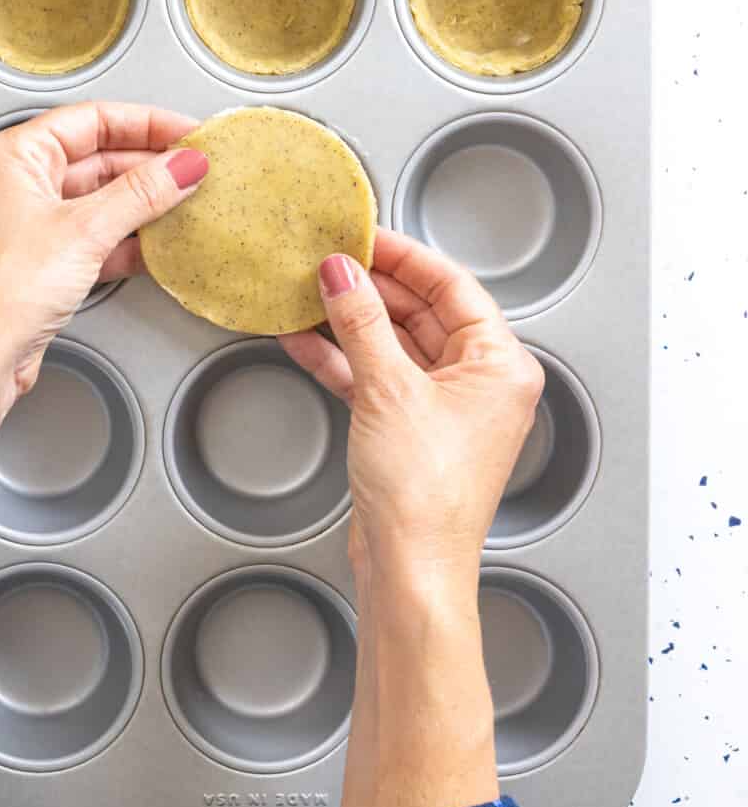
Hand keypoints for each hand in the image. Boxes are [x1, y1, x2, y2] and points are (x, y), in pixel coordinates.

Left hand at [0, 101, 206, 412]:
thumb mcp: (84, 231)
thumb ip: (142, 193)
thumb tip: (183, 164)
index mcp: (11, 156)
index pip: (90, 119)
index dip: (145, 123)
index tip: (186, 132)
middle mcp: (13, 183)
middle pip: (95, 157)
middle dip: (148, 165)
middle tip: (194, 170)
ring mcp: (25, 223)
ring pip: (95, 199)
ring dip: (140, 204)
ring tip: (185, 204)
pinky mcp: (38, 262)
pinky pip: (90, 237)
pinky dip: (123, 240)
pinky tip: (156, 245)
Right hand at [279, 229, 542, 587]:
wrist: (411, 571)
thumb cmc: (428, 498)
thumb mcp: (388, 389)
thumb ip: (361, 322)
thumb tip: (342, 273)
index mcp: (501, 365)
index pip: (452, 286)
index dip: (403, 256)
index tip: (362, 236)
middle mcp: (480, 384)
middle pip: (421, 311)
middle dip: (369, 288)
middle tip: (327, 262)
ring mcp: (444, 408)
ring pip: (393, 344)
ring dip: (349, 322)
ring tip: (307, 294)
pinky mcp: (410, 431)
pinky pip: (376, 377)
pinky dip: (342, 359)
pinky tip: (305, 339)